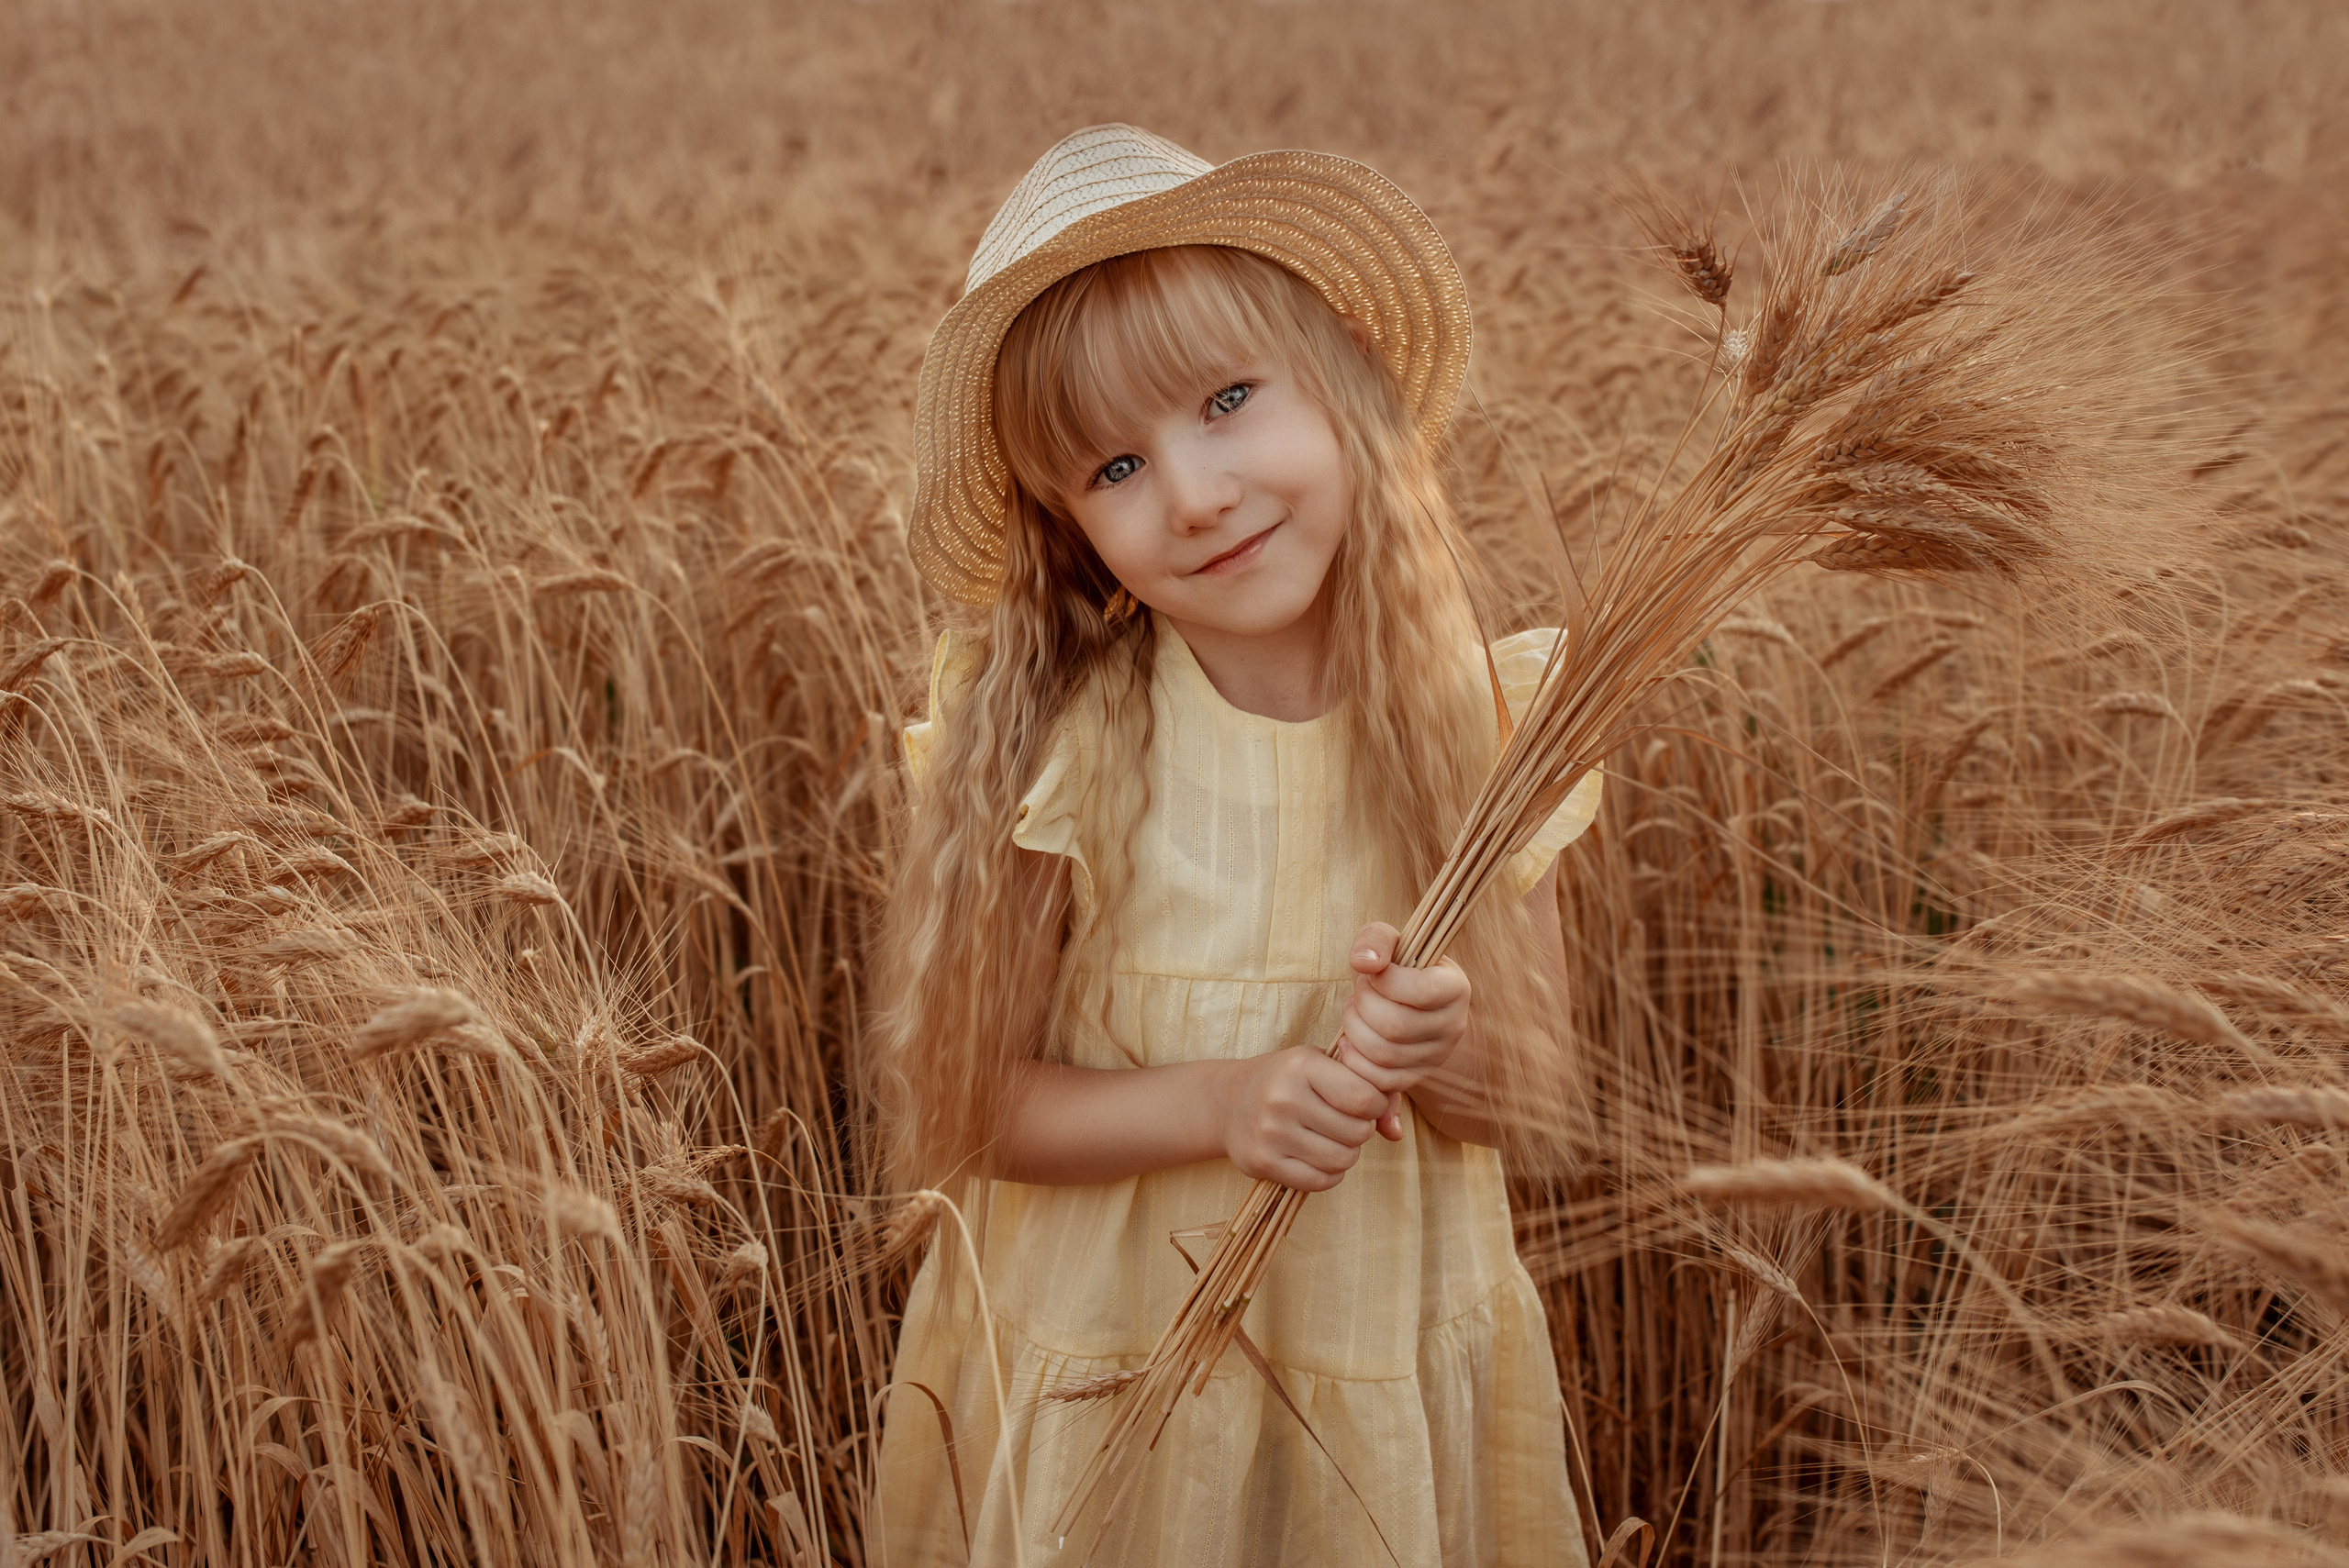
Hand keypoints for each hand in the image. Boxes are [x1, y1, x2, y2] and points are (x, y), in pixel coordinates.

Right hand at [1214, 1045, 1389, 1191]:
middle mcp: (1283, 1098)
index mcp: (1301, 1066)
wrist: (1228, 1101)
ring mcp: (1271, 1133)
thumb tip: (1397, 1133)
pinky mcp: (1263, 1163)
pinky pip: (1320, 1182)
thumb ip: (1371, 1090)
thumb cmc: (1288, 1080)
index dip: (1375, 1105)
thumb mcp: (1324, 1066)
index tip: (1364, 1103)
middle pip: (1357, 1133)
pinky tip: (1317, 1156)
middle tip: (1344, 1122)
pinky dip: (1328, 1174)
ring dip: (1346, 1153)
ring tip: (1331, 1139)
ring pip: (1342, 1160)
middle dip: (1360, 1131)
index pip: (1364, 1098)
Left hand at [1336, 922, 1471, 1141]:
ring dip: (1354, 1029)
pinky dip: (1355, 1059)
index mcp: (1456, 987)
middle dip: (1363, 1005)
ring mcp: (1437, 1056)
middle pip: (1396, 1025)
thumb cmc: (1398, 968)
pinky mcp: (1416, 1078)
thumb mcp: (1392, 943)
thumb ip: (1376, 940)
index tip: (1372, 972)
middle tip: (1358, 993)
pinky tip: (1350, 1039)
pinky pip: (1379, 1079)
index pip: (1421, 991)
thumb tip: (1363, 962)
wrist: (1408, 1003)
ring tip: (1354, 1012)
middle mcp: (1454, 1025)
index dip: (1385, 981)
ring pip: (1384, 1053)